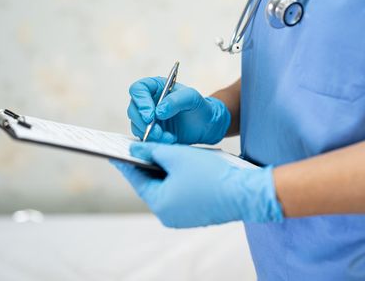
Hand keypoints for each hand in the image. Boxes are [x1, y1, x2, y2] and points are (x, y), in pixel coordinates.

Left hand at [112, 143, 282, 227]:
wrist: (247, 192)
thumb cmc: (212, 174)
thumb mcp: (177, 156)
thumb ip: (152, 151)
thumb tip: (135, 149)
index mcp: (160, 203)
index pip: (137, 179)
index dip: (128, 162)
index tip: (118, 151)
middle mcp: (169, 215)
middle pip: (153, 184)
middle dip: (150, 165)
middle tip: (144, 147)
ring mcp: (184, 217)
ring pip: (169, 188)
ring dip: (167, 171)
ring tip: (166, 152)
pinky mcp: (198, 214)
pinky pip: (182, 194)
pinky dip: (181, 180)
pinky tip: (186, 166)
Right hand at [128, 77, 230, 143]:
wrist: (206, 125)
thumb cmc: (199, 106)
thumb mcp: (192, 97)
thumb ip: (176, 100)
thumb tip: (158, 111)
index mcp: (155, 87)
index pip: (138, 89)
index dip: (140, 102)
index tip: (150, 115)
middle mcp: (148, 101)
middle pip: (133, 109)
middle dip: (143, 123)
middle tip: (157, 132)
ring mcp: (148, 118)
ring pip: (137, 126)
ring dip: (150, 134)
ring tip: (169, 137)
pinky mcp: (151, 132)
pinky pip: (145, 138)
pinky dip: (155, 141)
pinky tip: (170, 140)